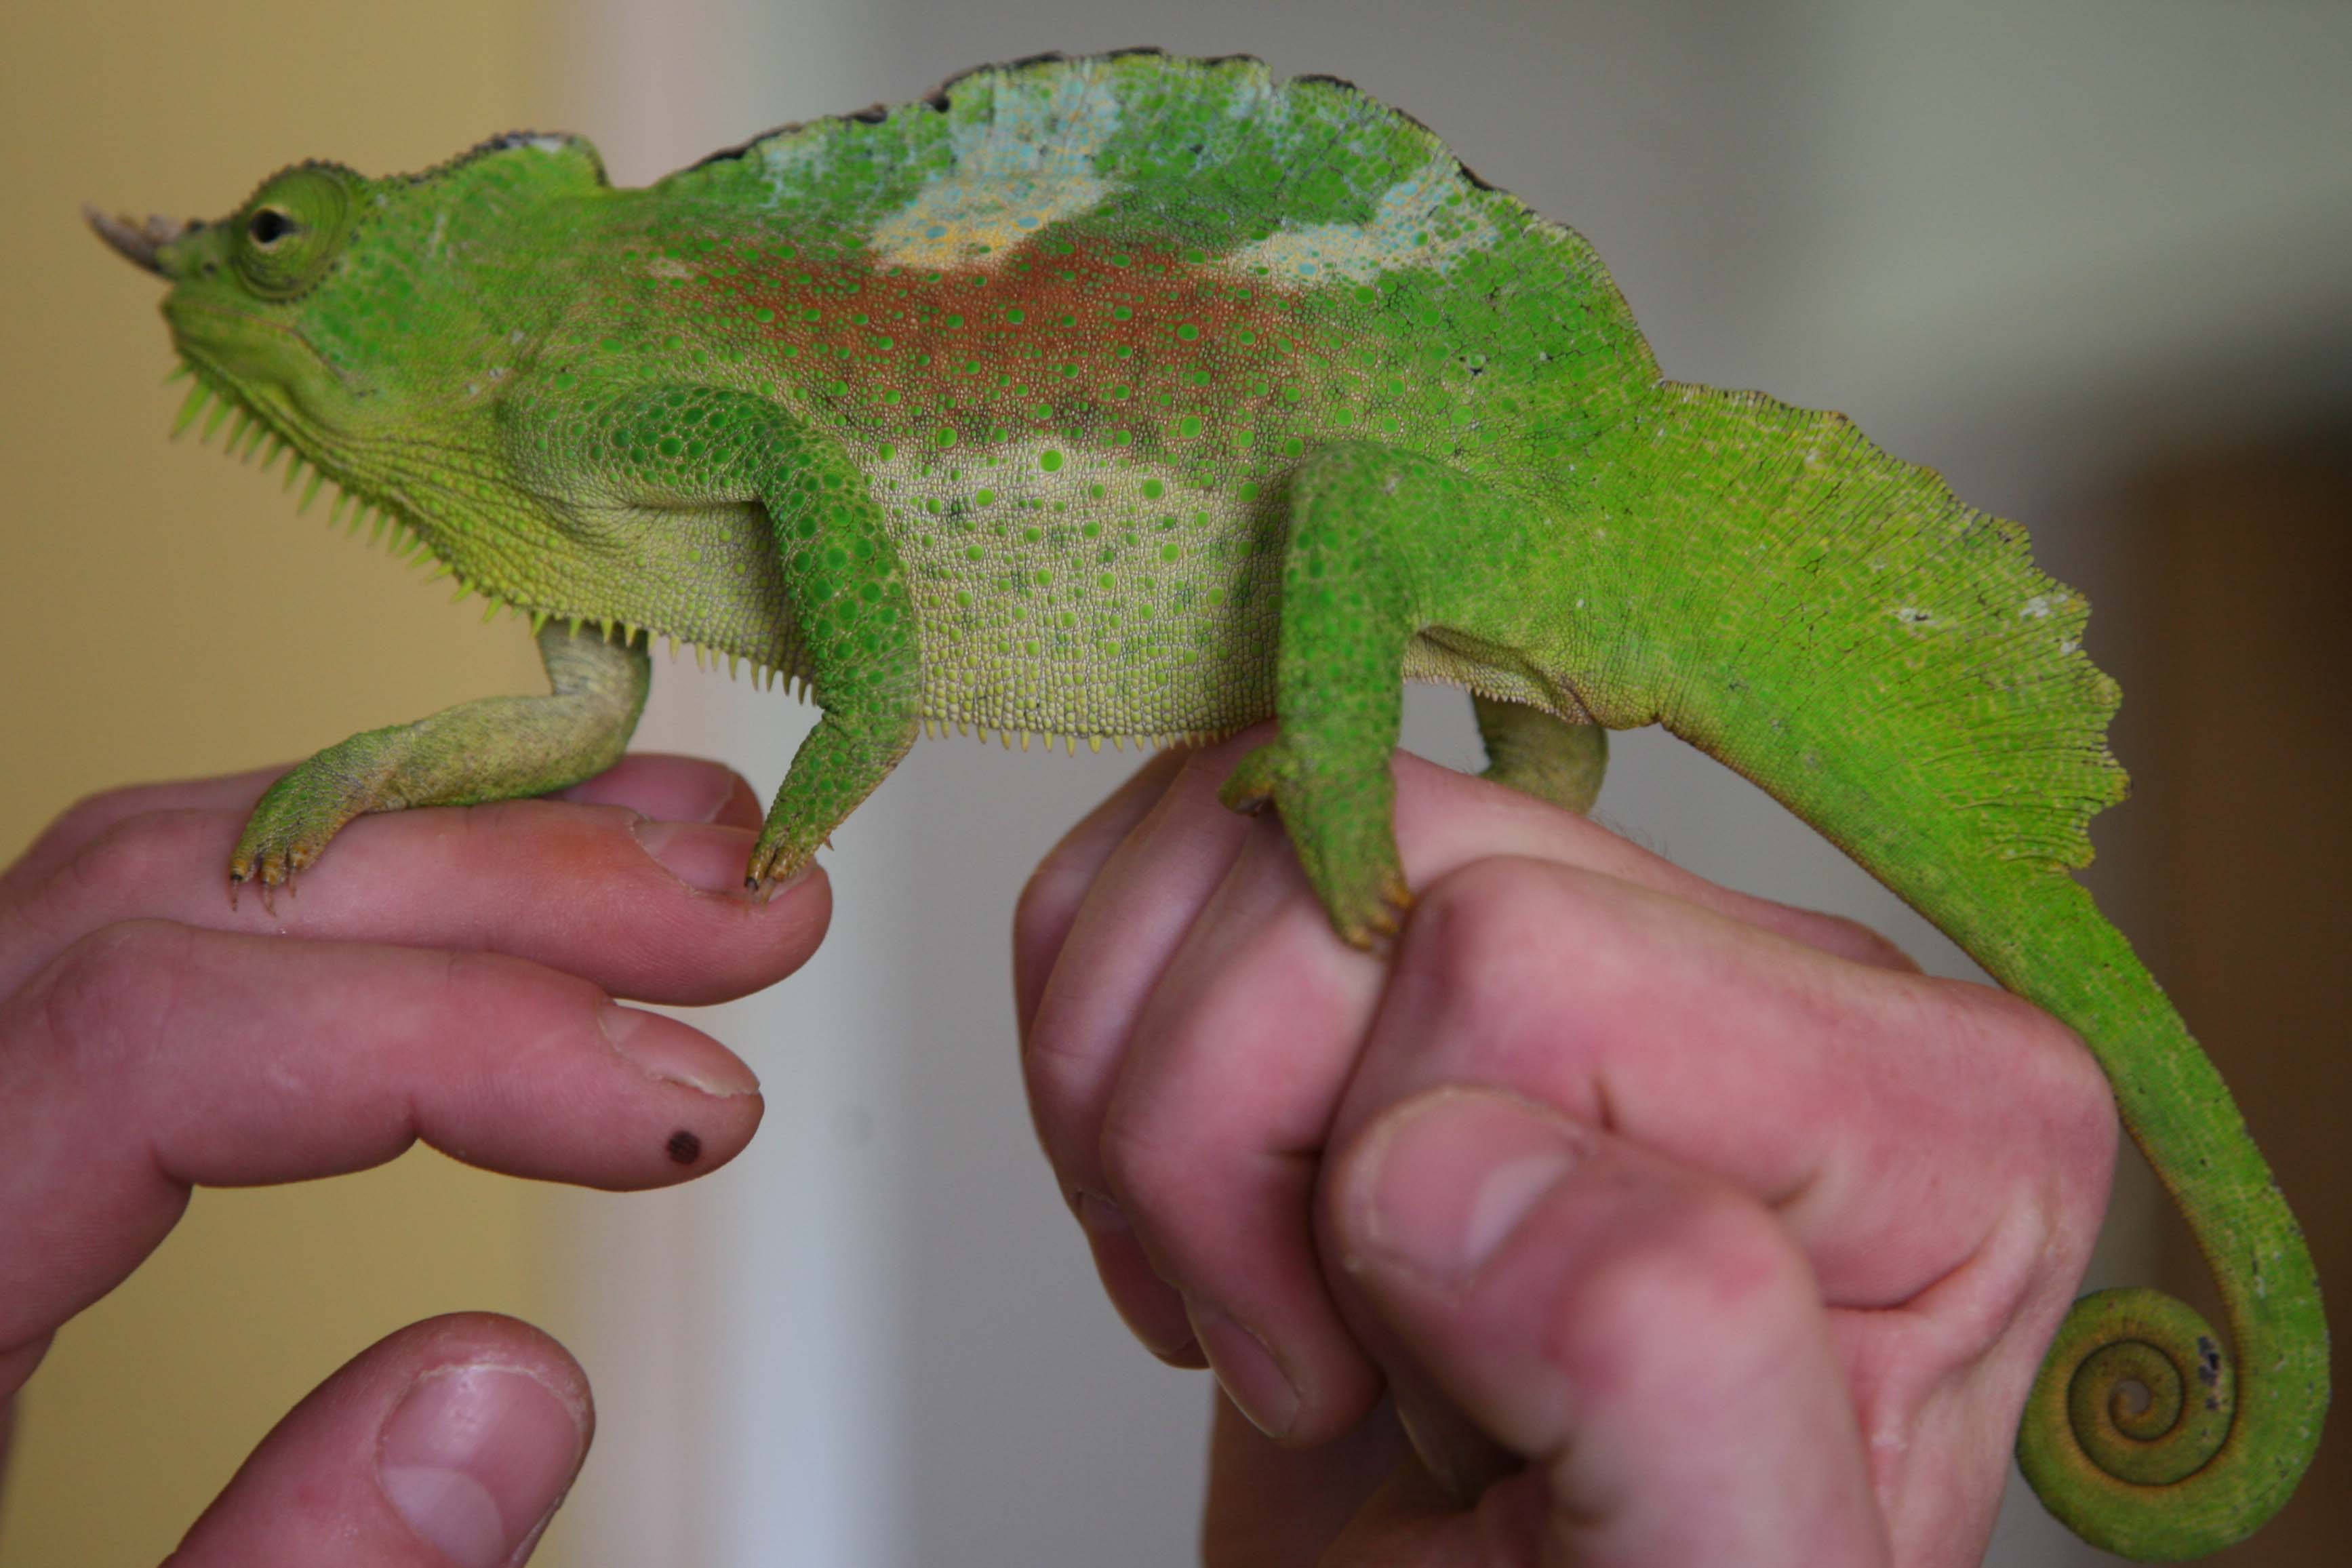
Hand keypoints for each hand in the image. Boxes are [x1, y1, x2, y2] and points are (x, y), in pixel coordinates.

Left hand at [0, 755, 825, 1565]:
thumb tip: (508, 1388)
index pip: (139, 1037)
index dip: (447, 1033)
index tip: (676, 1102)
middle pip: (163, 899)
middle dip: (495, 884)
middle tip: (733, 915)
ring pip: (158, 874)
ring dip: (443, 851)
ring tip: (666, 866)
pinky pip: (149, 936)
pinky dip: (356, 897)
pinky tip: (496, 904)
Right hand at [1015, 736, 2117, 1565]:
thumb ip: (1672, 1381)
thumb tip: (1452, 1157)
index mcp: (1940, 1111)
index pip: (1527, 963)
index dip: (1388, 1193)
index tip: (1416, 1401)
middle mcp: (1781, 975)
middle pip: (1370, 854)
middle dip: (1241, 1142)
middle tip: (1325, 1357)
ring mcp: (1583, 928)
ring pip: (1244, 815)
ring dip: (1154, 1099)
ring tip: (1261, 1297)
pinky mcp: (1411, 935)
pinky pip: (1176, 842)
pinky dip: (1098, 1052)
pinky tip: (1204, 1224)